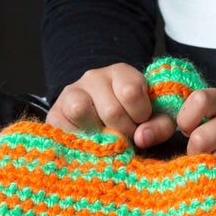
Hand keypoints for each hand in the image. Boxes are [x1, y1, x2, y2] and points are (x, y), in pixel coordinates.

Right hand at [46, 63, 175, 149]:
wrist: (98, 127)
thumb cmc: (130, 122)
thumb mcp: (152, 121)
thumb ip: (159, 126)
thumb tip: (142, 137)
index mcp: (121, 73)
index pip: (131, 91)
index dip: (140, 115)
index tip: (140, 122)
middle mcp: (94, 77)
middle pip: (110, 109)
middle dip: (123, 132)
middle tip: (124, 137)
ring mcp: (71, 92)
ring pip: (81, 109)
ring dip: (98, 134)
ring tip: (106, 139)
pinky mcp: (55, 113)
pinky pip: (64, 126)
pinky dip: (80, 140)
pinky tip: (90, 142)